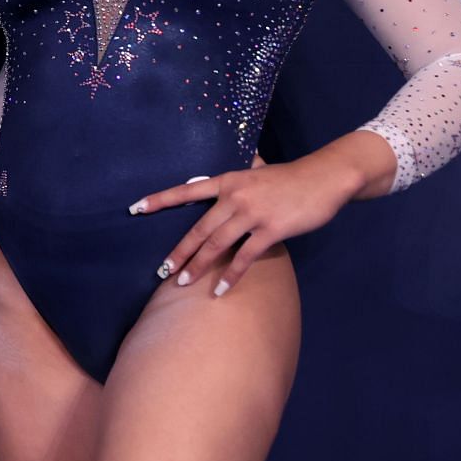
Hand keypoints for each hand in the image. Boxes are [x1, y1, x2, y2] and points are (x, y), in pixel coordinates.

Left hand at [128, 151, 352, 296]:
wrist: (324, 178)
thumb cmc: (290, 177)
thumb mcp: (258, 170)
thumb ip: (241, 174)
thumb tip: (234, 170)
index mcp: (228, 181)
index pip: (186, 190)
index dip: (160, 200)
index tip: (135, 208)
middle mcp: (234, 197)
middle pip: (198, 228)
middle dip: (179, 251)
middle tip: (162, 270)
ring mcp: (252, 214)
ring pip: (216, 244)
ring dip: (198, 266)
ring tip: (182, 283)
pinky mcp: (271, 230)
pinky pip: (245, 257)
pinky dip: (231, 276)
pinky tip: (220, 290)